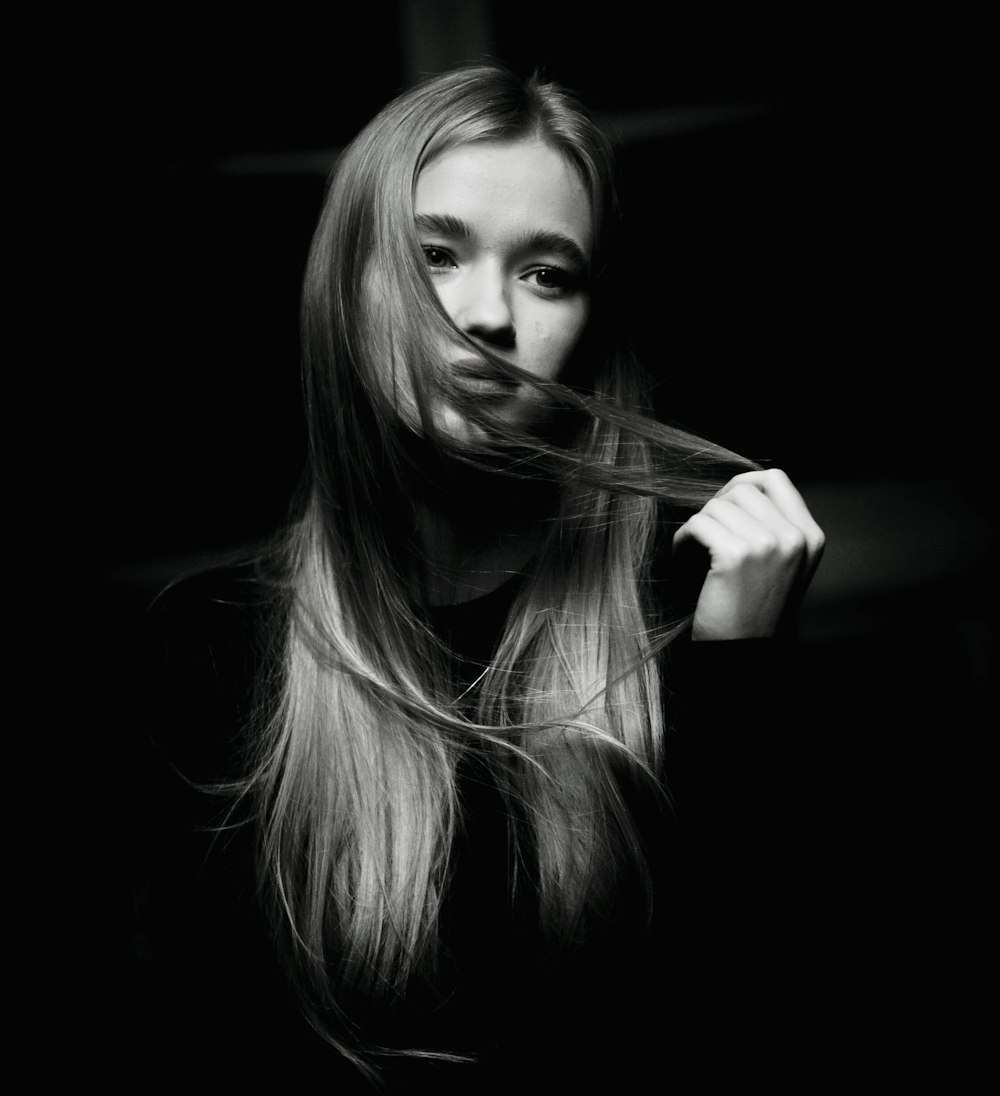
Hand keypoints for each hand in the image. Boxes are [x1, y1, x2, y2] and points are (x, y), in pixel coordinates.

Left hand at [673, 469, 824, 640]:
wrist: (744, 653)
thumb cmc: (753, 610)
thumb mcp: (781, 565)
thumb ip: (773, 527)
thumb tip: (737, 487)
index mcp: (811, 537)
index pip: (776, 480)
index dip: (742, 485)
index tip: (723, 507)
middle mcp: (795, 537)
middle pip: (743, 490)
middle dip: (716, 508)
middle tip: (704, 536)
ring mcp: (768, 544)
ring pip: (716, 506)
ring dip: (697, 527)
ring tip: (693, 553)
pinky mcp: (736, 555)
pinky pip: (697, 525)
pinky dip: (682, 541)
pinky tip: (682, 560)